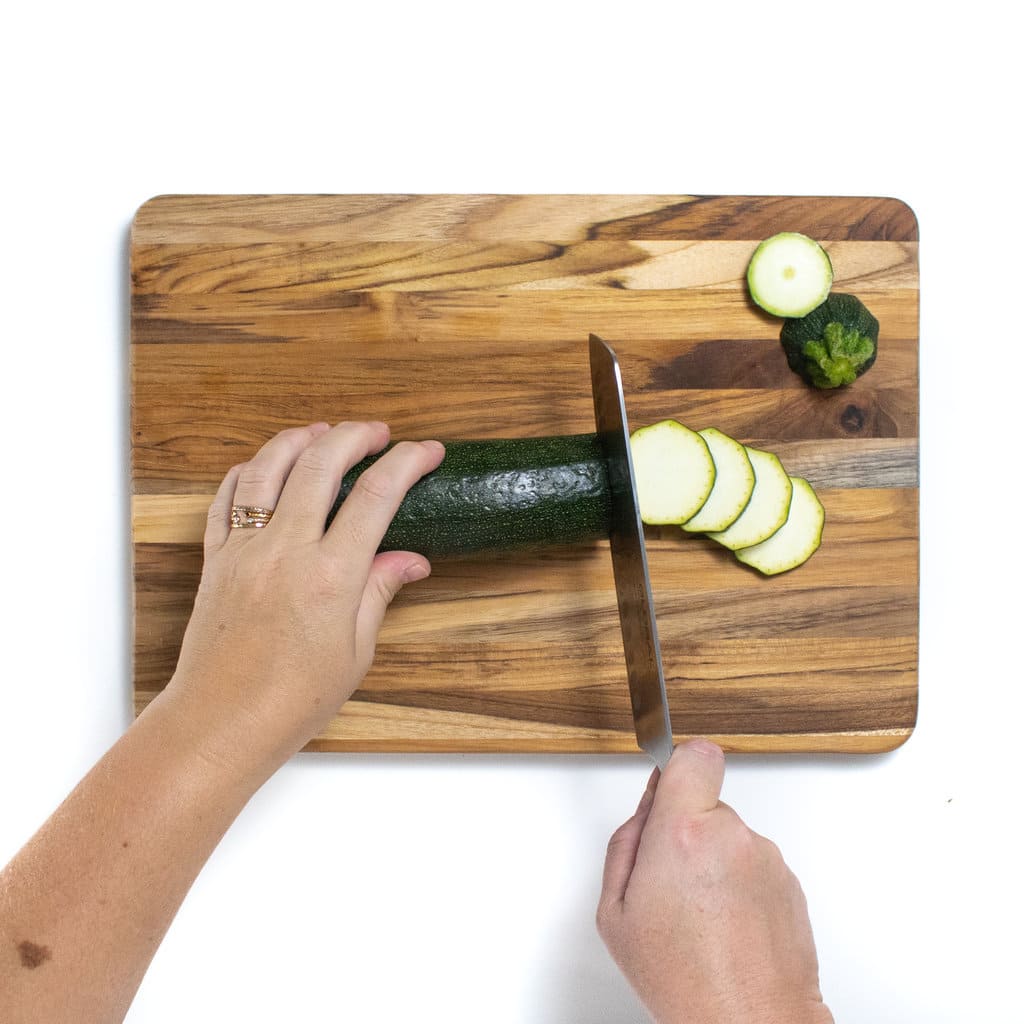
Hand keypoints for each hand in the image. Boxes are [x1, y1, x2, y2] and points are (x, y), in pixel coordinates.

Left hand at [163, 420, 444, 780]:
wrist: (220, 723)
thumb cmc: (291, 700)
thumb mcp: (355, 652)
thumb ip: (379, 593)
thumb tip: (411, 560)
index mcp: (330, 577)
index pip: (376, 497)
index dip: (407, 463)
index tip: (427, 451)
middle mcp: (285, 551)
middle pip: (321, 464)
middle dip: (355, 436)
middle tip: (379, 433)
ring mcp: (244, 550)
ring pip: (267, 468)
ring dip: (298, 439)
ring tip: (323, 432)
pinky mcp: (215, 559)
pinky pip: (225, 498)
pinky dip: (246, 471)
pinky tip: (264, 466)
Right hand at [597, 740, 832, 1023]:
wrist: (748, 1023)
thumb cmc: (682, 978)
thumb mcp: (614, 911)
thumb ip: (626, 843)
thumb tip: (647, 809)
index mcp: (682, 832)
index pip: (693, 755)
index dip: (678, 766)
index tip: (669, 786)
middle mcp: (731, 836)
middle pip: (705, 803)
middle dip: (686, 829)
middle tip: (669, 883)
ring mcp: (766, 859)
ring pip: (730, 837)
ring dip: (715, 862)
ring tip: (700, 917)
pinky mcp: (790, 883)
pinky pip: (754, 866)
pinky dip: (740, 887)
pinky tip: (726, 928)